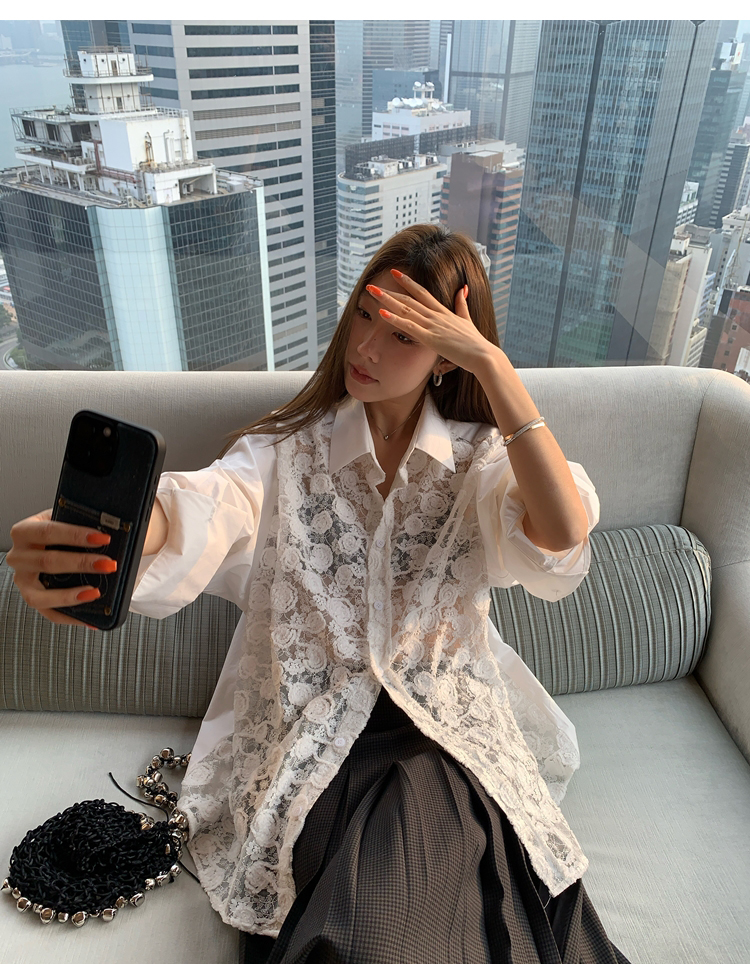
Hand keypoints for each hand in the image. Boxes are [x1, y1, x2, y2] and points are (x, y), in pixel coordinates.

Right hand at [6, 509, 116, 630]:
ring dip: (70, 595)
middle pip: (46, 561)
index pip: (47, 531)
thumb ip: (84, 522)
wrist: (58, 544)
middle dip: (80, 563)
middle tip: (107, 564)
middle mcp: (18, 557)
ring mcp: (23, 581)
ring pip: (40, 595)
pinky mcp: (33, 599)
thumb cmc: (64, 533)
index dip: (74, 535)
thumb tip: (113, 531)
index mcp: (25, 531)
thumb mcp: (69, 520)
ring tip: (95, 592)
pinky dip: (71, 617)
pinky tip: (91, 619)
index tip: (102, 538)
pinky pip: (50, 614)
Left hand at [365, 269, 497, 373]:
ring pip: (406, 309)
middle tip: (373, 283)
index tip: (395, 274)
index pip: (422, 292)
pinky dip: (394, 319)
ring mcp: (433, 326)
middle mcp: (436, 315)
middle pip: (409, 299)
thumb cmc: (475, 343)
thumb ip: (461, 304)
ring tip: (372, 292)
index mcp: (443, 311)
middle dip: (390, 290)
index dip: (407, 282)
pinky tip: (381, 312)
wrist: (483, 355)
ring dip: (387, 300)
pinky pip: (409, 326)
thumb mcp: (467, 319)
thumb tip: (462, 288)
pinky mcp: (431, 338)